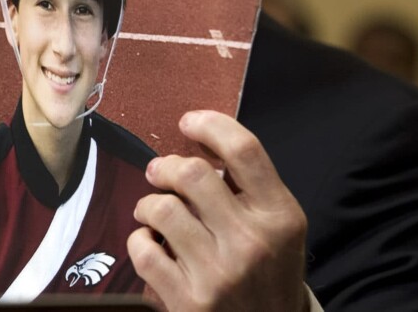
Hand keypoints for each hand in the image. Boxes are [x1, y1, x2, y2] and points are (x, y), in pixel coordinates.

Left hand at [127, 110, 308, 311]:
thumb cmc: (268, 269)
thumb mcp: (277, 225)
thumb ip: (247, 185)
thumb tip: (198, 144)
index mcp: (279, 216)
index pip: (244, 149)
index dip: (210, 124)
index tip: (189, 123)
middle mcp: (251, 242)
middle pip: (192, 173)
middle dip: (166, 166)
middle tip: (159, 172)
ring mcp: (219, 274)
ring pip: (162, 208)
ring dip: (149, 203)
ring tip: (153, 211)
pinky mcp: (188, 301)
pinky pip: (143, 250)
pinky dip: (139, 239)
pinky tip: (150, 242)